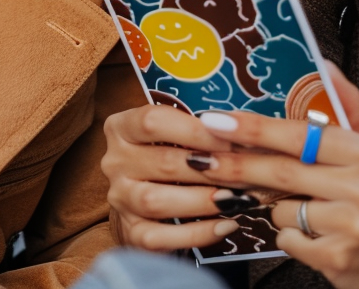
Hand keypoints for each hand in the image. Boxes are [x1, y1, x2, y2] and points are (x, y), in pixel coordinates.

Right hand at [101, 104, 243, 250]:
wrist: (145, 198)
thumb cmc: (168, 155)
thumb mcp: (174, 133)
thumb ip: (197, 130)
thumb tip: (241, 135)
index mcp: (121, 127)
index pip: (152, 121)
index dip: (195, 130)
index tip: (231, 137)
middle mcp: (114, 161)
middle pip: (161, 162)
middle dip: (208, 168)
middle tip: (244, 172)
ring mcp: (119, 198)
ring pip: (156, 201)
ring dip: (201, 201)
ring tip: (235, 199)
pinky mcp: (130, 232)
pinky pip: (159, 238)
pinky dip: (196, 234)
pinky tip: (225, 225)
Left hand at [195, 63, 358, 288]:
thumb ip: (346, 105)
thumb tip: (325, 65)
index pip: (297, 135)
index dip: (253, 128)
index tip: (217, 122)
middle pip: (280, 171)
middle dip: (236, 165)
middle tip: (202, 159)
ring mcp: (350, 224)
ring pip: (280, 207)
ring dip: (273, 205)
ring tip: (299, 206)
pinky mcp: (337, 258)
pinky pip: (287, 238)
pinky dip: (287, 234)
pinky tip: (310, 233)